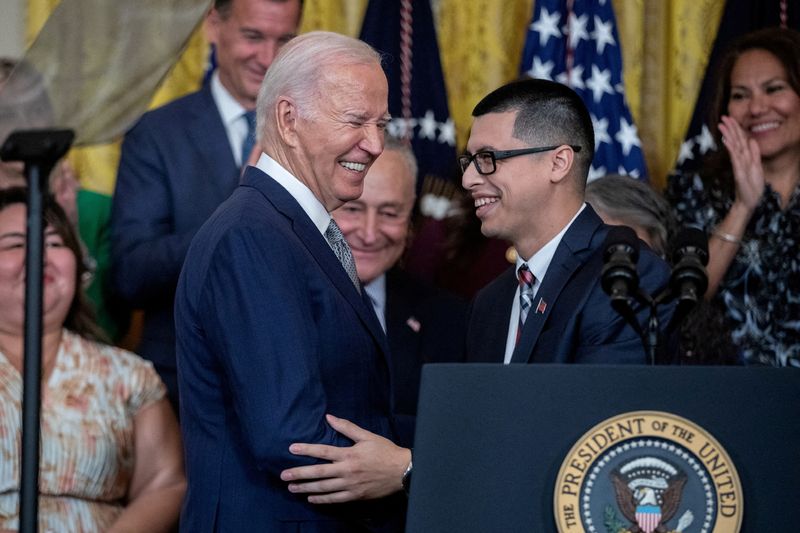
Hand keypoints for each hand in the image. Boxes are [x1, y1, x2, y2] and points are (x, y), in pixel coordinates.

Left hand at [280, 414, 410, 503]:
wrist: (402, 471)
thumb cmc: (385, 451)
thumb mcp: (367, 436)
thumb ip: (347, 427)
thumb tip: (329, 417)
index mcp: (349, 454)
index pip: (323, 451)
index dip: (306, 449)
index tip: (292, 449)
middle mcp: (347, 470)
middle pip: (319, 472)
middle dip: (300, 474)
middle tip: (284, 475)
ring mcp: (350, 485)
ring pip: (324, 488)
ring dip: (306, 488)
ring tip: (292, 488)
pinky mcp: (355, 495)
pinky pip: (335, 499)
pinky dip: (322, 499)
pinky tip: (311, 498)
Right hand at [719, 115, 764, 210]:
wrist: (749, 200)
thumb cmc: (752, 186)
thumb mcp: (757, 167)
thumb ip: (754, 154)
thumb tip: (752, 140)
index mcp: (746, 157)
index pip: (741, 140)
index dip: (736, 129)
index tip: (730, 119)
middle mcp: (741, 159)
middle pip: (736, 140)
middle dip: (730, 128)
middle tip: (723, 117)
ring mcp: (739, 164)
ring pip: (734, 146)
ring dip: (729, 135)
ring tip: (722, 125)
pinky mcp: (739, 171)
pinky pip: (735, 158)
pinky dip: (731, 149)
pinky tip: (727, 141)